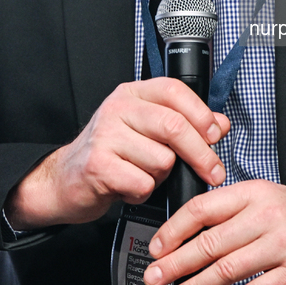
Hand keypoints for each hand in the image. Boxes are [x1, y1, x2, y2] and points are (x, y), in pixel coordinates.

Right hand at [4, 78, 229, 229]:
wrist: (64, 180)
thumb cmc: (111, 154)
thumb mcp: (147, 130)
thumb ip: (185, 124)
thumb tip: (221, 124)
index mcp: (133, 93)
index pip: (174, 91)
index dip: (201, 114)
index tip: (216, 136)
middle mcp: (117, 108)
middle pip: (174, 126)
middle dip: (201, 154)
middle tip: (214, 172)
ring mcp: (105, 135)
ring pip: (162, 160)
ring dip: (161, 177)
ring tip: (144, 175)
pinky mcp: (98, 165)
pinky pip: (143, 183)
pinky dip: (143, 192)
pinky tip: (130, 187)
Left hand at [143, 180, 285, 284]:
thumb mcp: (266, 197)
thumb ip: (231, 209)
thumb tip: (186, 231)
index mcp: (254, 192)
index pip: (203, 208)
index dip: (174, 229)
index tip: (156, 247)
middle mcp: (267, 215)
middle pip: (211, 242)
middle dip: (176, 263)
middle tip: (155, 277)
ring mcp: (283, 244)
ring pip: (228, 269)